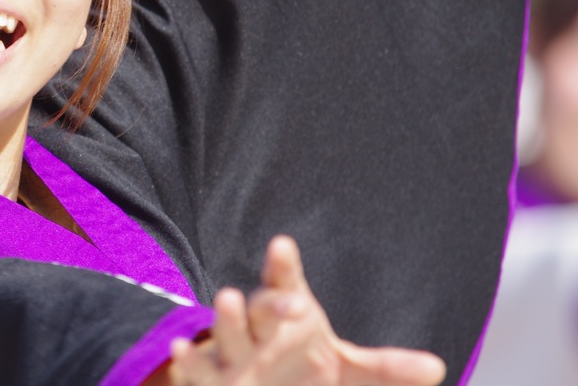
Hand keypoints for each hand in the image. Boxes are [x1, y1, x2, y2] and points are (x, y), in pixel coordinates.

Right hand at [164, 236, 445, 385]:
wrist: (245, 385)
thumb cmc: (294, 369)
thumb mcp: (343, 371)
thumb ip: (383, 369)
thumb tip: (437, 368)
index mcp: (288, 316)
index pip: (287, 285)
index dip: (284, 265)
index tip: (284, 245)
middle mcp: (256, 327)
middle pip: (261, 308)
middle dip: (272, 302)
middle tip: (292, 302)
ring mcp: (229, 350)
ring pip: (227, 331)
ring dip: (225, 318)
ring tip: (227, 297)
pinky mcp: (208, 377)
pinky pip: (194, 366)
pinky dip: (187, 359)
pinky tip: (180, 348)